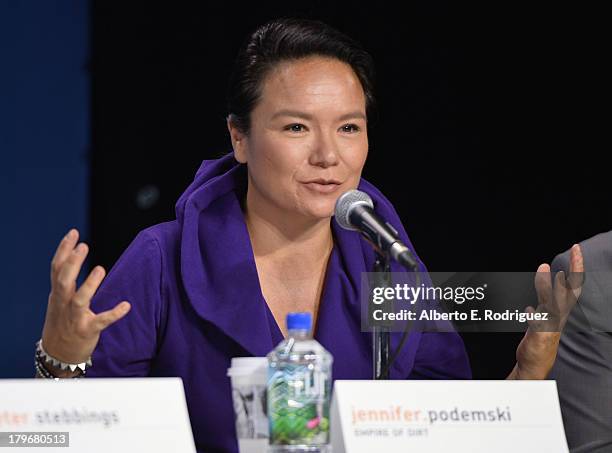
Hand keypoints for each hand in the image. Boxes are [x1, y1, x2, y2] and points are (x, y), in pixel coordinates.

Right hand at [40, 229, 130, 375]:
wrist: (58, 355)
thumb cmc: (62, 321)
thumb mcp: (58, 298)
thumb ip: (64, 278)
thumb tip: (72, 251)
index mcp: (57, 294)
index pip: (57, 268)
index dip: (63, 250)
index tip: (74, 232)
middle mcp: (63, 304)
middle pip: (63, 281)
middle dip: (72, 264)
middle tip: (83, 246)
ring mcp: (75, 318)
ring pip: (79, 300)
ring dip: (89, 285)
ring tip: (100, 268)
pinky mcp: (88, 330)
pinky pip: (102, 321)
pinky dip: (113, 313)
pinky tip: (126, 306)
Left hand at [508, 244, 583, 379]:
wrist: (534, 365)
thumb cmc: (539, 340)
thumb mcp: (542, 318)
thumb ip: (542, 302)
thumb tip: (538, 290)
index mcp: (560, 310)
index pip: (572, 285)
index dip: (576, 267)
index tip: (576, 248)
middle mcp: (558, 316)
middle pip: (571, 291)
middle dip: (575, 270)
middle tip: (576, 250)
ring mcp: (550, 326)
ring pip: (553, 304)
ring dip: (549, 287)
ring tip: (545, 268)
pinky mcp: (540, 337)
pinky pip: (539, 326)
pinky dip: (534, 318)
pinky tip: (529, 311)